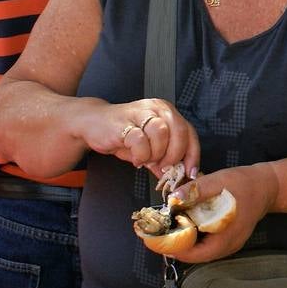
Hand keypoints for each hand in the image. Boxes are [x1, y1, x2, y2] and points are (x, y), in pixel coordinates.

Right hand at [82, 99, 199, 177]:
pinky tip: (135, 158)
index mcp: (168, 113)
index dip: (193, 155)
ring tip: (146, 159)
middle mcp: (158, 108)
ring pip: (161, 133)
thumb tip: (179, 179)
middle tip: (163, 167)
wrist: (93, 123)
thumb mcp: (149, 148)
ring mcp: (141, 112)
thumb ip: (164, 160)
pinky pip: (140, 141)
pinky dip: (140, 155)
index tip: (190, 173)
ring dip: (156, 154)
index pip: (190, 133)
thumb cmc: (124, 134)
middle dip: (174, 155)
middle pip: (180, 131)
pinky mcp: (125, 122)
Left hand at [168, 162, 277, 262]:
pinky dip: (195, 240)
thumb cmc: (244, 184)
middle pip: (196, 256)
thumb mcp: (218, 182)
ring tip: (169, 230)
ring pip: (202, 252)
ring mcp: (230, 245)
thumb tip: (172, 199)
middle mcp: (228, 247)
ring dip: (185, 244)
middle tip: (159, 234)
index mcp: (225, 237)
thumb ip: (195, 190)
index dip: (172, 248)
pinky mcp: (231, 240)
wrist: (267, 185)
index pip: (193, 255)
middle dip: (175, 247)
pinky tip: (187, 226)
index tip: (156, 239)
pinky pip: (208, 246)